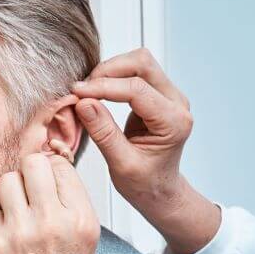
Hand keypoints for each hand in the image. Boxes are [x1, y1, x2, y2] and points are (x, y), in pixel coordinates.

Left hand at [0, 152, 97, 253]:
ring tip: (18, 214)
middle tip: (29, 191)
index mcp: (81, 219)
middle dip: (29, 173)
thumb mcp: (86, 240)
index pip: (61, 165)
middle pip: (33, 163)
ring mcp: (22, 231)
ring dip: (11, 193)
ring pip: (7, 180)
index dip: (52, 170)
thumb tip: (51, 166)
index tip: (47, 182)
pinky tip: (9, 241)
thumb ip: (71, 203)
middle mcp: (53, 221)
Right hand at [71, 49, 219, 253]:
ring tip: (88, 90)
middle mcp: (177, 103)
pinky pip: (136, 72)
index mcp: (173, 122)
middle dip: (108, 70)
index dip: (104, 87)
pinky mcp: (158, 94)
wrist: (160, 191)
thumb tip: (83, 102)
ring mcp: (170, 96)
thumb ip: (103, 133)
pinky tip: (98, 91)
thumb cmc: (146, 184)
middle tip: (82, 89)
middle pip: (142, 64)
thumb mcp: (121, 165)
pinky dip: (114, 76)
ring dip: (111, 71)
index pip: (137, 90)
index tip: (77, 93)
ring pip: (140, 63)